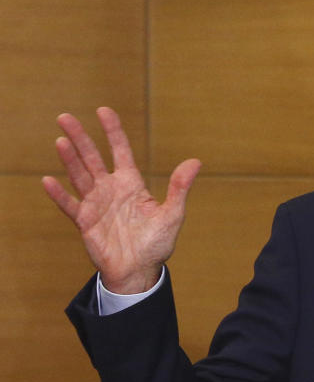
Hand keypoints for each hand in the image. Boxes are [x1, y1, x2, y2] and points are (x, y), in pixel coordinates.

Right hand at [41, 107, 200, 293]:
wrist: (140, 271)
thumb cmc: (157, 243)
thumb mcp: (172, 214)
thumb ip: (180, 188)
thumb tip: (195, 162)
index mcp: (132, 184)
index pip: (120, 151)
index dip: (113, 131)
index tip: (104, 110)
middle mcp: (111, 189)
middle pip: (93, 157)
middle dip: (81, 138)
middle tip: (65, 117)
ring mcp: (96, 204)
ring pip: (79, 176)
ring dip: (69, 159)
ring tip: (60, 140)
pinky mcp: (85, 221)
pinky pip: (69, 205)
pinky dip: (59, 194)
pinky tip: (49, 181)